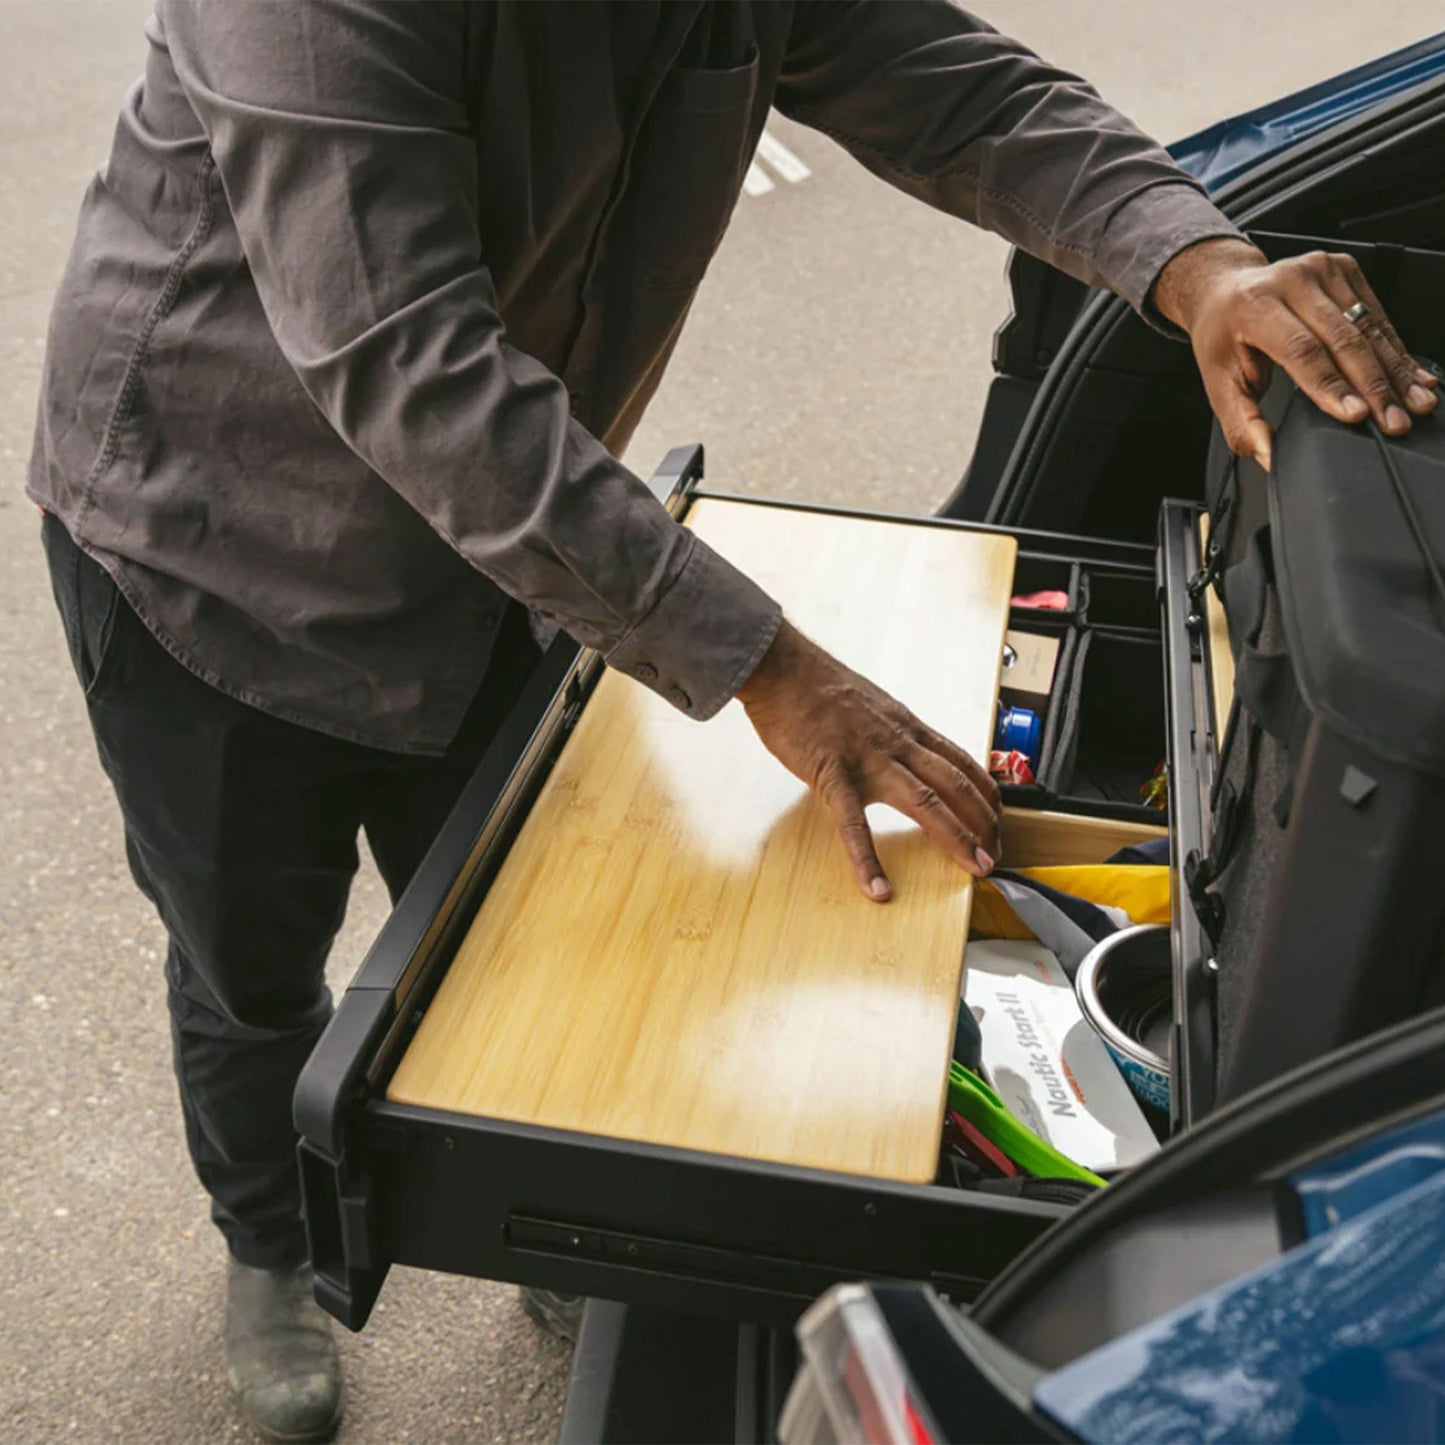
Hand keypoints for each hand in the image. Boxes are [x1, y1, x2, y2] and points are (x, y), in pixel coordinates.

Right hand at [736, 620, 1001, 901]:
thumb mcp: (872, 703)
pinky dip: (867, 859)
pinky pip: (853, 823)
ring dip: (956, 836)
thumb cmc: (817, 686)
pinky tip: (877, 888)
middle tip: (996, 855)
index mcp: (906, 727)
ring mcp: (867, 760)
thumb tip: (903, 750)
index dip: (986, 794)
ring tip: (974, 866)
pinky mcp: (832, 774)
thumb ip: (891, 730)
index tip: (998, 820)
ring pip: (926, 801)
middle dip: (984, 822)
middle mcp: (897, 743)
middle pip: (955, 785)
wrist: (782, 668)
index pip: (961, 762)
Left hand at [1153, 237, 1437, 468]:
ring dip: (1394, 370)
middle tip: (1393, 421)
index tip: (1357, 414)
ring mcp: (1320, 269)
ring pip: (1367, 327)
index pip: (1301, 350)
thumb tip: (1267, 455)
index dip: (1332, 384)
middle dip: (1373, 386)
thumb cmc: (1223, 337)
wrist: (1225, 290)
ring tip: (1414, 403)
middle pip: (1343, 339)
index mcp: (1253, 306)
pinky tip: (1411, 377)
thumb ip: (1241, 422)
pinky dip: (1395, 349)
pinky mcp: (1343, 268)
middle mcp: (1289, 280)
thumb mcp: (1219, 382)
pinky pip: (1376, 315)